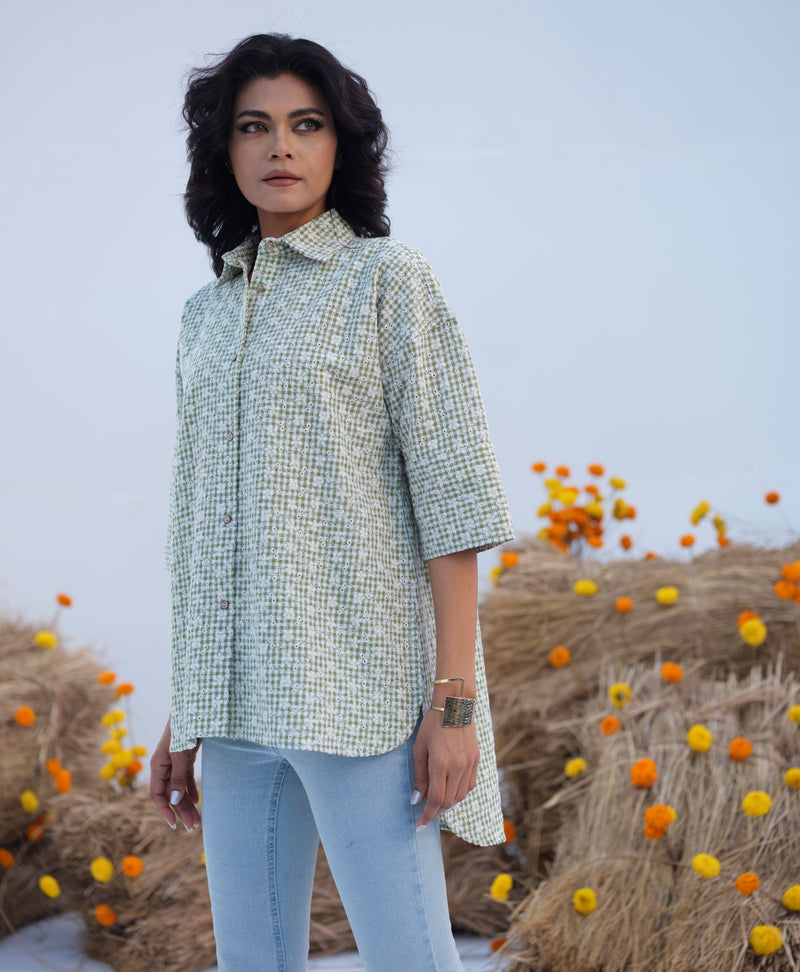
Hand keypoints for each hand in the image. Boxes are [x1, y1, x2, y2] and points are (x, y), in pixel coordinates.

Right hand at [149, 717, 200, 831]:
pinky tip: (197, 800)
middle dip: (181, 811)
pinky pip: (186, 778)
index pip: (158, 795)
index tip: (174, 825)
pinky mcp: (185, 757)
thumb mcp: (180, 754)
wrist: (194, 708)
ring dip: (187, 803)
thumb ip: (178, 777)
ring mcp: (175, 761)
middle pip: (171, 794)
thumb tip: (173, 801)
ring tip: (197, 819)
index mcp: (158, 766)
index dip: (165, 811)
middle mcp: (164, 766)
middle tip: (194, 827)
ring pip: (179, 788)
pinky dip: (191, 789)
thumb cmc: (184, 728)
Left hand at [411, 708, 478, 828]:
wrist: (455, 706)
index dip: (427, 816)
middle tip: (425, 816)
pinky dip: (459, 793)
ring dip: (448, 804)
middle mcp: (458, 767)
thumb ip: (419, 776)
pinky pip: (469, 785)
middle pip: (448, 801)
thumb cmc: (432, 725)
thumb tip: (417, 799)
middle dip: (436, 812)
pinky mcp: (476, 760)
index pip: (436, 800)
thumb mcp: (419, 748)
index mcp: (441, 764)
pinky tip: (451, 792)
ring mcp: (469, 764)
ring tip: (437, 804)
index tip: (419, 825)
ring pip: (460, 796)